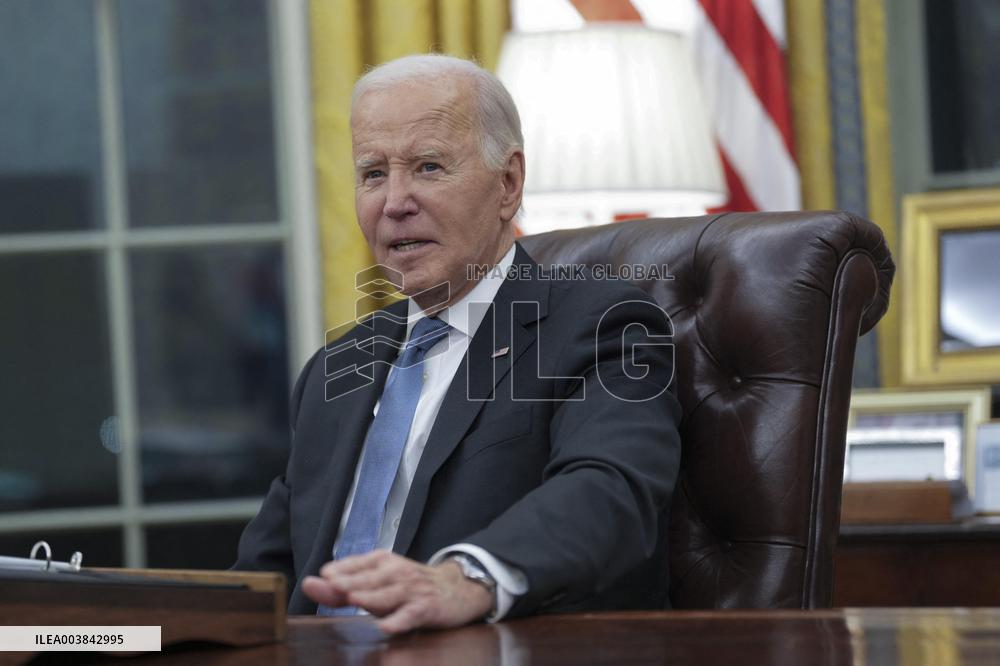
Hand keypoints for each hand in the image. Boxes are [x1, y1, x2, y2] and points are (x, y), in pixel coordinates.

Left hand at [302, 550, 492, 633]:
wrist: (456, 589)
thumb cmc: (410, 587)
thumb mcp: (377, 583)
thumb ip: (341, 588)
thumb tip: (310, 584)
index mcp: (382, 562)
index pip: (357, 563)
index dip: (341, 570)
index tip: (324, 575)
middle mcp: (397, 573)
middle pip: (371, 578)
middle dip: (351, 580)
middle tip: (332, 584)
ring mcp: (412, 590)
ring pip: (389, 594)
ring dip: (372, 596)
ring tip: (355, 597)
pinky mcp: (426, 608)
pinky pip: (410, 615)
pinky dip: (399, 620)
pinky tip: (387, 626)